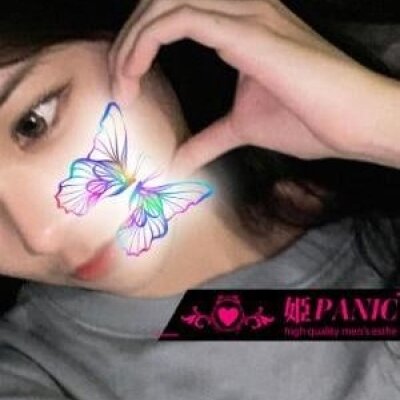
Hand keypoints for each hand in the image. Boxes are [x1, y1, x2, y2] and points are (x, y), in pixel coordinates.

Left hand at [109, 0, 399, 174]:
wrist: (351, 124)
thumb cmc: (308, 122)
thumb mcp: (242, 129)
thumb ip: (208, 140)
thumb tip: (179, 160)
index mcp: (239, 26)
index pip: (172, 16)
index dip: (138, 47)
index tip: (125, 86)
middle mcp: (241, 8)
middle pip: (160, 1)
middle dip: (128, 40)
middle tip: (116, 83)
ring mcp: (246, 14)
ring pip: (165, 2)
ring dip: (132, 40)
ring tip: (120, 81)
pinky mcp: (247, 31)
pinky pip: (180, 19)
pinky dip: (146, 45)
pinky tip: (134, 76)